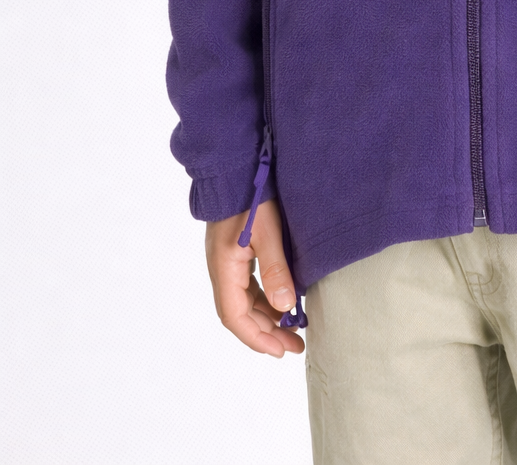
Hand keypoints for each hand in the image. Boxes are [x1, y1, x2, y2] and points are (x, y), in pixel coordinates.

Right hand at [204, 199, 305, 356]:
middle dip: (266, 333)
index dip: (257, 338)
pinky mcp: (234, 252)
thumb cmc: (251, 197)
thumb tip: (285, 309)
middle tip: (295, 346)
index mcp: (224, 268)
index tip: (281, 351)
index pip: (235, 317)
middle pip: (240, 313)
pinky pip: (246, 286)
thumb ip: (276, 270)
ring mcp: (226, 261)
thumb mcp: (268, 233)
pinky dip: (264, 298)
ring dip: (266, 317)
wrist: (235, 166)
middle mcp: (221, 269)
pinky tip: (282, 301)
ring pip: (243, 300)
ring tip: (292, 329)